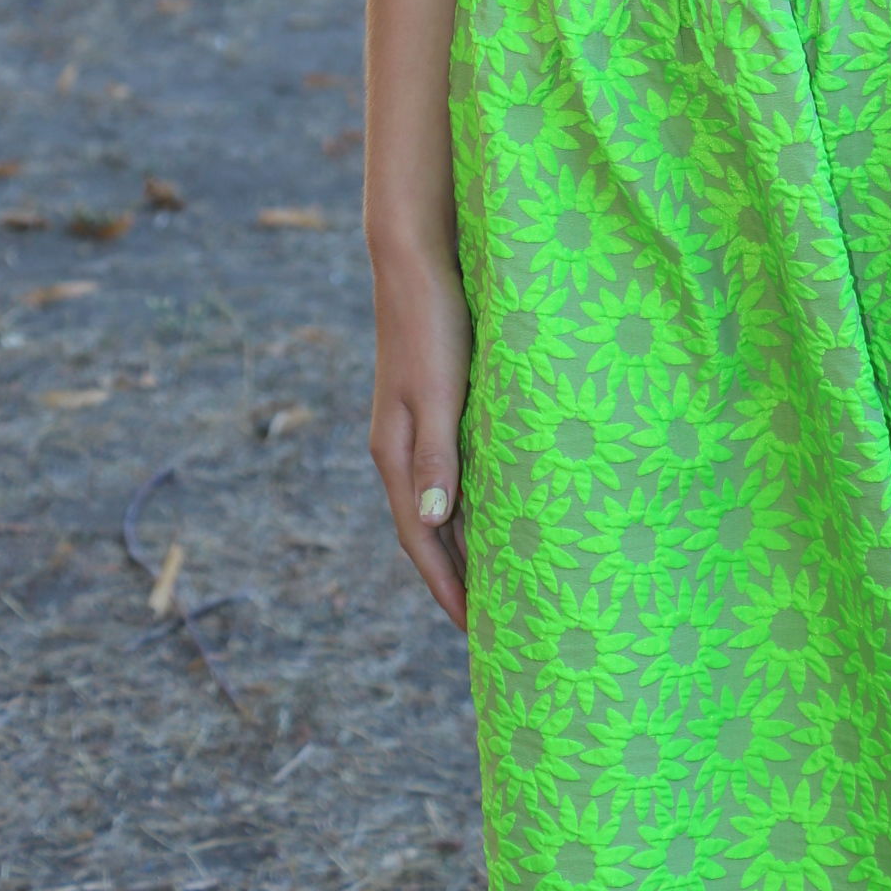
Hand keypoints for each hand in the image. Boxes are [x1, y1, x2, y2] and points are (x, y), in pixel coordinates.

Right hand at [369, 251, 473, 629]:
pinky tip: (492, 506)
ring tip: (495, 579)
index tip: (473, 631)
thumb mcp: (438, 390)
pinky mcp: (432, 403)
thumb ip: (437, 455)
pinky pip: (448, 471)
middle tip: (490, 622)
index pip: (420, 538)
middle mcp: (399, 447)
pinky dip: (466, 501)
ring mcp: (413, 426)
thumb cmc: (432, 321)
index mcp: (395, 452)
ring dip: (461, 542)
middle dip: (452, 578)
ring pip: (438, 501)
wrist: (415, 259)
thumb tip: (433, 524)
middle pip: (426, 530)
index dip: (446, 586)